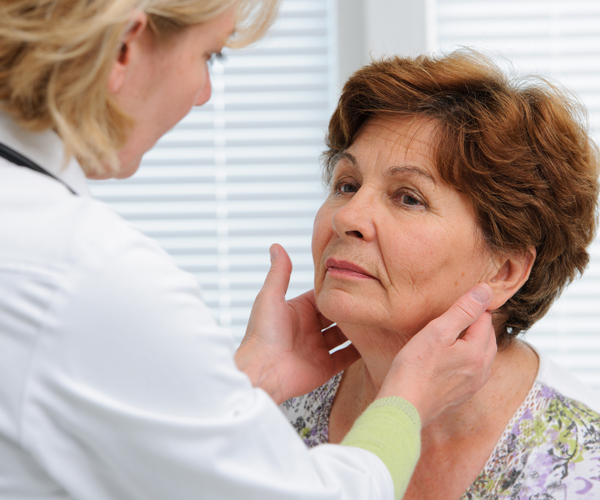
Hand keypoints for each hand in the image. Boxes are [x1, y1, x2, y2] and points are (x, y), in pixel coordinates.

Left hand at [235, 244, 360, 404]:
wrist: (262, 371)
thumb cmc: (262, 334)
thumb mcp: (270, 297)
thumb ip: (279, 273)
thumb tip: (276, 246)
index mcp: (297, 310)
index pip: (322, 296)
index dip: (337, 289)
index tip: (357, 278)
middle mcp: (308, 328)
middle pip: (336, 315)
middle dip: (350, 308)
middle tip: (372, 298)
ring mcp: (317, 348)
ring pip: (343, 335)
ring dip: (357, 329)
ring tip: (377, 317)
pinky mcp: (324, 367)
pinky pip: (346, 358)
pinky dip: (359, 352)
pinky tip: (373, 342)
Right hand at [377, 284, 496, 426]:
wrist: (403, 407)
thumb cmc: (415, 369)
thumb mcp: (437, 331)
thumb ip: (463, 310)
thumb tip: (486, 291)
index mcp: (478, 353)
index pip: (484, 320)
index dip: (472, 307)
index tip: (458, 301)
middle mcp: (481, 371)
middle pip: (487, 338)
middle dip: (477, 324)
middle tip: (458, 313)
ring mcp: (472, 386)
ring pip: (482, 356)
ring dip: (474, 342)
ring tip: (455, 333)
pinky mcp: (461, 396)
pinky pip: (473, 372)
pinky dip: (467, 359)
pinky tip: (451, 358)